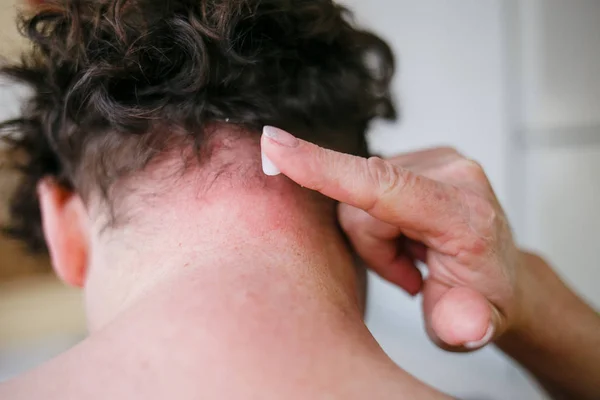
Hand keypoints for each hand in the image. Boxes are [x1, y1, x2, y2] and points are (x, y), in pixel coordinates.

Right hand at [261, 126, 522, 349]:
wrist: (502, 275)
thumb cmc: (482, 300)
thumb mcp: (474, 326)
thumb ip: (465, 325)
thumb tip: (464, 327)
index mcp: (465, 216)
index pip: (383, 186)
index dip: (324, 168)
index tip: (275, 145)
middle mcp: (454, 174)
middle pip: (360, 202)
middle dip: (371, 245)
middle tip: (408, 270)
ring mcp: (439, 159)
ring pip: (360, 192)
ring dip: (376, 233)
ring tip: (413, 254)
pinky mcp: (424, 156)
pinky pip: (370, 184)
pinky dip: (380, 217)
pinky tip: (410, 234)